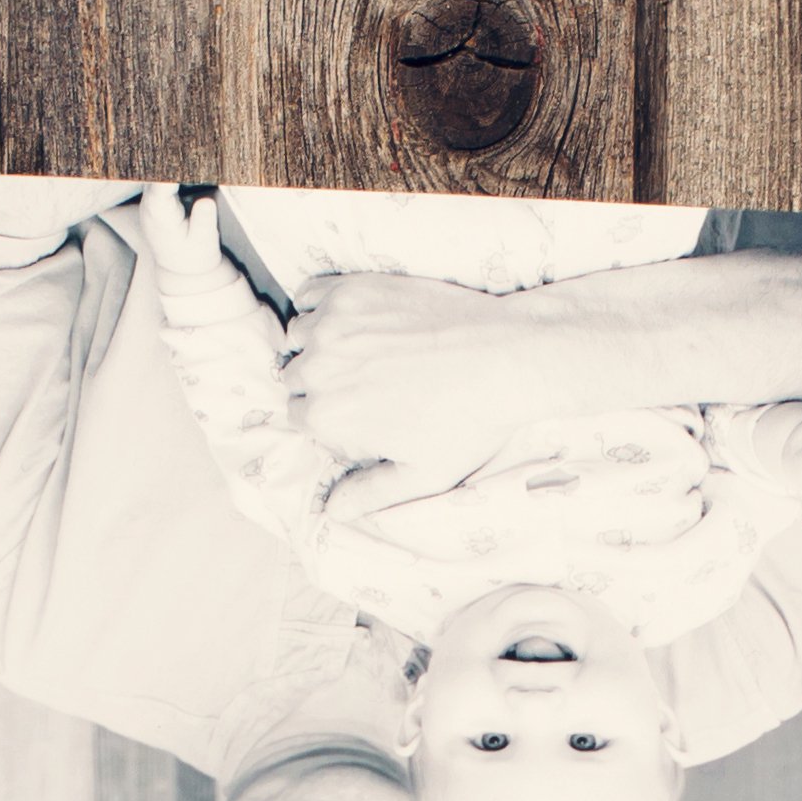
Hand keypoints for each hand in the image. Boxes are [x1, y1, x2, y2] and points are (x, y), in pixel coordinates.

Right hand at [273, 273, 511, 482]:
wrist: (505, 357)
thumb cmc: (468, 421)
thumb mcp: (424, 474)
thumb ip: (372, 493)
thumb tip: (333, 512)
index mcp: (328, 416)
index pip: (298, 415)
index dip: (326, 415)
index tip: (353, 410)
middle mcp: (320, 368)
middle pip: (296, 375)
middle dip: (319, 380)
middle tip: (360, 379)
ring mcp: (335, 323)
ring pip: (300, 334)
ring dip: (317, 342)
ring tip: (356, 348)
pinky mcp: (354, 288)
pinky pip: (311, 294)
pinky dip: (319, 304)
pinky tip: (349, 317)